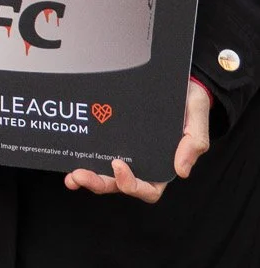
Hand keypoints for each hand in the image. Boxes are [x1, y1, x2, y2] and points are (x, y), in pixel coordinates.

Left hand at [64, 80, 210, 201]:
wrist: (179, 79)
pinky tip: (71, 158)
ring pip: (105, 174)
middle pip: (119, 184)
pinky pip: (97, 152)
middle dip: (99, 183)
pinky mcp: (113, 135)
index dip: (131, 185)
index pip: (147, 188)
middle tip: (81, 175)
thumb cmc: (189, 101)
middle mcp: (141, 163)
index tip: (117, 165)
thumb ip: (193, 143)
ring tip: (73, 175)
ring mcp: (125, 150)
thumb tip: (181, 171)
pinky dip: (84, 159)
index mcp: (162, 165)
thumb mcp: (196, 119)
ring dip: (89, 177)